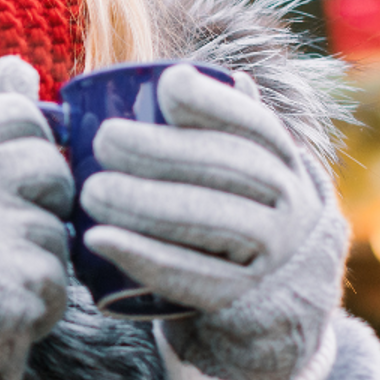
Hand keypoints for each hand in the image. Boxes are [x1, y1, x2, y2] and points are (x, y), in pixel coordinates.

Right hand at [0, 55, 73, 379]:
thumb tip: (18, 63)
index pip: (22, 115)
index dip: (28, 152)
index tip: (1, 185)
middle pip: (51, 169)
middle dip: (41, 206)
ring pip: (59, 226)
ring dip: (41, 256)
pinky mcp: (12, 281)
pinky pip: (60, 276)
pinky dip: (43, 299)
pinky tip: (4, 306)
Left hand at [81, 64, 347, 379]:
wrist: (278, 304)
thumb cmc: (239, 216)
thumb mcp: (246, 172)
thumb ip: (218, 128)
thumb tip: (176, 75)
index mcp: (283, 161)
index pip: (254, 124)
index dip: (214, 101)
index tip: (166, 88)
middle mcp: (288, 203)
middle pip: (229, 168)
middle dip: (162, 150)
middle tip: (104, 140)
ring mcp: (273, 254)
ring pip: (213, 220)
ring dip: (147, 203)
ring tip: (91, 191)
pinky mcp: (244, 300)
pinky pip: (194, 277)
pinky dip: (144, 257)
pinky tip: (100, 240)